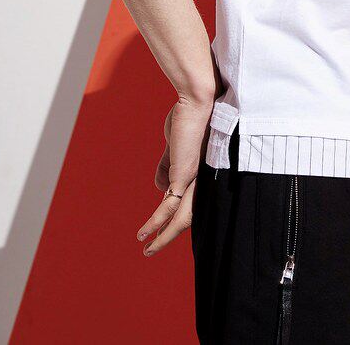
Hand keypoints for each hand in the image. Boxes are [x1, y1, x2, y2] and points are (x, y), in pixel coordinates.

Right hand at [136, 93, 213, 256]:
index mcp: (204, 173)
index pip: (196, 203)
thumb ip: (169, 164)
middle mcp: (204, 180)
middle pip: (191, 216)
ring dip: (164, 237)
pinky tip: (145, 235)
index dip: (183, 218)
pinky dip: (156, 224)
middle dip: (173, 234)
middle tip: (157, 248)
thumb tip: (160, 188)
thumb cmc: (189, 115)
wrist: (198, 98)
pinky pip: (169, 207)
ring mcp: (195, 179)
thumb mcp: (177, 143)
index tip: (170, 231)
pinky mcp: (184, 175)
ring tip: (149, 250)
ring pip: (182, 218)